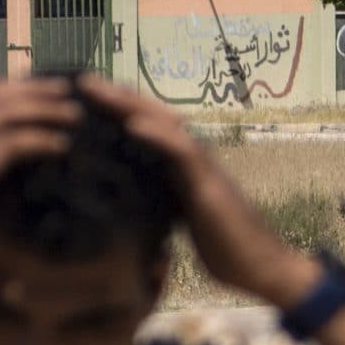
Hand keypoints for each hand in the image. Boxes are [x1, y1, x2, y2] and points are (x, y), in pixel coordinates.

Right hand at [0, 78, 79, 289]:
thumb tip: (8, 174)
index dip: (7, 86)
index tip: (37, 86)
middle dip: (32, 88)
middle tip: (65, 88)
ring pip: (4, 112)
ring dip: (43, 108)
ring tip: (73, 113)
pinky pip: (9, 144)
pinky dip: (40, 138)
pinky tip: (61, 145)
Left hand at [75, 77, 318, 306]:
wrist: (260, 265)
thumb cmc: (225, 249)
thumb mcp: (182, 222)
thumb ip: (161, 206)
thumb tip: (129, 209)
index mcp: (182, 167)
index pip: (148, 130)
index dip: (119, 111)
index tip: (86, 97)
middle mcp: (192, 159)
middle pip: (152, 117)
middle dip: (118, 98)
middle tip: (84, 79)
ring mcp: (202, 167)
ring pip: (165, 124)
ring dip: (131, 104)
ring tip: (100, 89)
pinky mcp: (209, 184)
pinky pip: (181, 151)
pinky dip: (157, 134)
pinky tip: (132, 123)